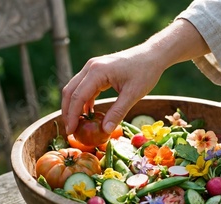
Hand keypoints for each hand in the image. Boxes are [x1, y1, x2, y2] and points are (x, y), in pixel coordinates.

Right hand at [61, 19, 209, 134]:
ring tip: (77, 124)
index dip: (72, 115)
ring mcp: (93, 67)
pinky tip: (88, 113)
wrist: (153, 55)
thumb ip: (117, 113)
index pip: (77, 96)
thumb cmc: (145, 72)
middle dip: (67, 111)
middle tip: (70, 130)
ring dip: (73, 106)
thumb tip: (105, 131)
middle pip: (70, 91)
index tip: (70, 131)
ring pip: (75, 88)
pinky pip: (84, 86)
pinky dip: (83, 100)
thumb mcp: (132, 95)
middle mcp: (90, 67)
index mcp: (97, 71)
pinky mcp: (97, 70)